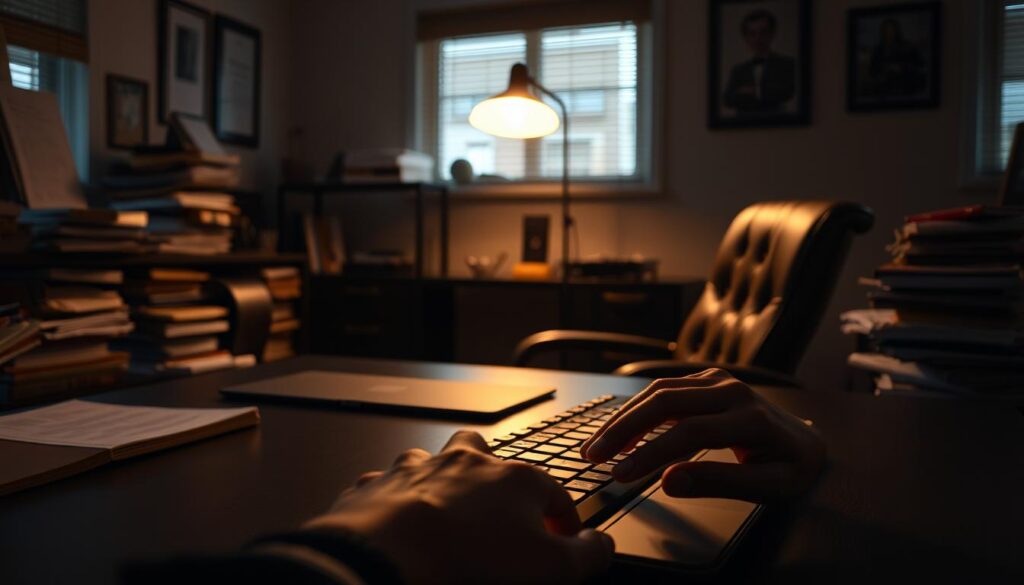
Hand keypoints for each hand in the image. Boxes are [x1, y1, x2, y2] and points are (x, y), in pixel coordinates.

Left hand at [306, 431, 614, 584]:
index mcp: (514, 479)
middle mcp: (466, 462)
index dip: (564, 519)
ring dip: (440, 480)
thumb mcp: (550, 569)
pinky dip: (393, 502)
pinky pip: (387, 487)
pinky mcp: (379, 488)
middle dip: (493, 473)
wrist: (385, 558)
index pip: (554, 491)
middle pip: (486, 453)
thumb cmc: (468, 562)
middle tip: (497, 507)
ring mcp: (418, 470)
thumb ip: (587, 556)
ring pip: (433, 461)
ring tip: (443, 511)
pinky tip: (395, 524)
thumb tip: (601, 545)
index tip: (564, 539)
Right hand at [580, 369, 825, 502]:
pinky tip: (621, 430)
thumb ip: (720, 483)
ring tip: (598, 445)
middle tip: (593, 455)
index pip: (689, 432)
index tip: (621, 474)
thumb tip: (670, 482)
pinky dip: (638, 408)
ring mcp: (719, 381)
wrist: (809, 442)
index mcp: (751, 419)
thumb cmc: (791, 469)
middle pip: (666, 401)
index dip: (651, 453)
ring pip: (659, 391)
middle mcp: (733, 391)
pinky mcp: (708, 380)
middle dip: (623, 428)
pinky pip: (665, 389)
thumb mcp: (770, 487)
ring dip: (624, 417)